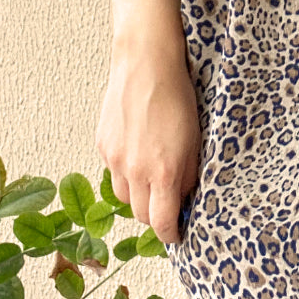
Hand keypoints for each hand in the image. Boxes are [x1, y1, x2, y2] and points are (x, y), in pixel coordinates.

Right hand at [95, 51, 200, 246]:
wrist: (146, 63)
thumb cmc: (177, 96)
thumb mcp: (195, 140)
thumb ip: (188, 175)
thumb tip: (184, 197)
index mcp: (163, 172)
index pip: (161, 223)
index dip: (170, 234)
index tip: (177, 234)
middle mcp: (135, 170)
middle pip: (140, 215)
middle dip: (155, 214)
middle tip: (168, 203)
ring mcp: (115, 158)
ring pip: (124, 196)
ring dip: (138, 194)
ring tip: (152, 175)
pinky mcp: (103, 144)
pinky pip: (113, 171)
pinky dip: (126, 171)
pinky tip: (139, 151)